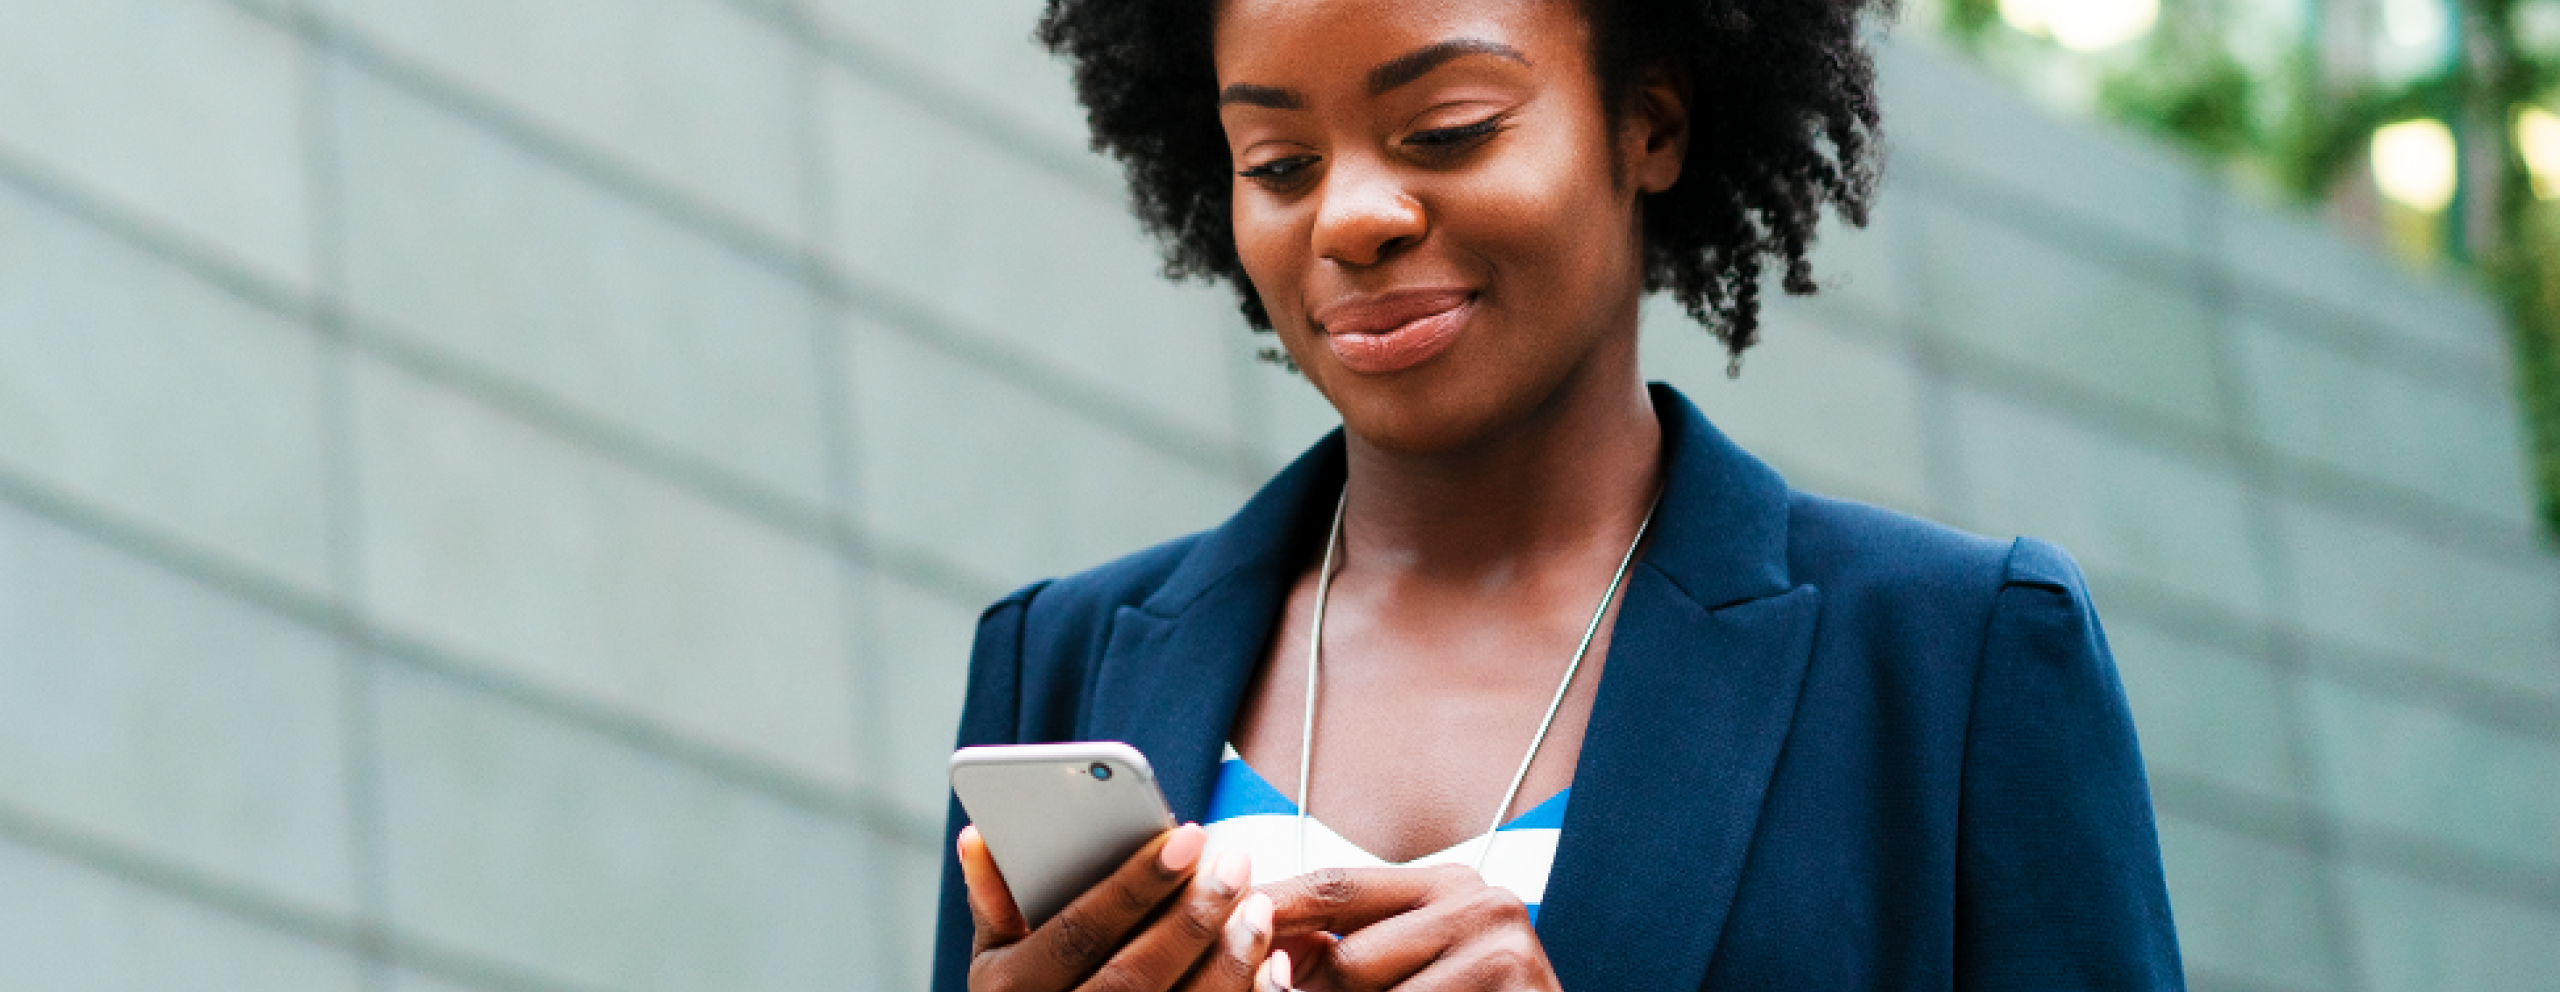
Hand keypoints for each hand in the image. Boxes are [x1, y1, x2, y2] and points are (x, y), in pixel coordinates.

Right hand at [959, 823, 1291, 991]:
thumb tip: (979, 836)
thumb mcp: (994, 958)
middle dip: (1190, 917)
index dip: (1135, 884)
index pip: (1079, 931)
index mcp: (1013, 991)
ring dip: (1228, 961)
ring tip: (1258, 908)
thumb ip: (994, 900)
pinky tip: (1271, 965)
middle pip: (1133, 976)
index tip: (1188, 836)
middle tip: (1235, 864)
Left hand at [1259, 865, 1561, 991]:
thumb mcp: (1408, 968)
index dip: (1272, 909)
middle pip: (1345, 958)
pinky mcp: (1513, 988)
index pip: (1334, 884)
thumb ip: (1346, 948)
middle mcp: (1479, 901)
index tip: (1220, 922)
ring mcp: (1501, 948)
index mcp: (1447, 884)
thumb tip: (1256, 939)